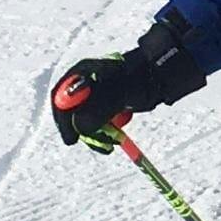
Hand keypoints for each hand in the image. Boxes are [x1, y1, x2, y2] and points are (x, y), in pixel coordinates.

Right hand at [49, 17, 203, 146]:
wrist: (160, 75)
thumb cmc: (138, 79)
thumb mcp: (117, 96)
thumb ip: (97, 110)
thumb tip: (79, 127)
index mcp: (83, 73)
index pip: (61, 99)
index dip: (63, 121)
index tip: (72, 140)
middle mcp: (85, 82)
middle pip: (71, 112)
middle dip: (82, 131)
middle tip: (96, 146)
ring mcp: (95, 93)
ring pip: (85, 119)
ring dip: (96, 134)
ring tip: (111, 144)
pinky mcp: (106, 103)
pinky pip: (98, 121)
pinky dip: (106, 131)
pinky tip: (118, 134)